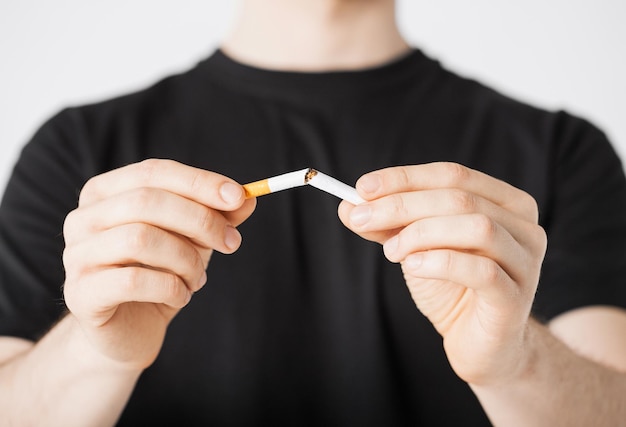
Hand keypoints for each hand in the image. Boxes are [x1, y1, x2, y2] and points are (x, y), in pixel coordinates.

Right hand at [62, 159, 255, 369]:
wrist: (128, 331)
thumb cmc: (159, 273)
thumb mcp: (193, 238)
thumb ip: (218, 215)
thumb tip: (248, 198)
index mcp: (106, 192)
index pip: (154, 172)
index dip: (199, 182)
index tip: (239, 197)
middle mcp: (83, 218)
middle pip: (146, 201)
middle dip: (200, 220)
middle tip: (232, 243)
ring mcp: (76, 255)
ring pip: (140, 239)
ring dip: (186, 260)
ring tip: (199, 278)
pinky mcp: (81, 294)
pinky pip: (132, 281)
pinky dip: (170, 288)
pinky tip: (181, 296)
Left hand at [338, 162, 546, 384]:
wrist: (480, 345)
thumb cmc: (453, 288)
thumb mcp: (417, 248)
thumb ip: (389, 226)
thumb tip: (348, 206)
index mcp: (505, 202)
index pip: (453, 175)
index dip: (405, 178)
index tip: (362, 188)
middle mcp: (524, 226)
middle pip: (460, 198)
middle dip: (402, 205)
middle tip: (361, 218)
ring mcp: (526, 262)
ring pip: (477, 227)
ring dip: (422, 234)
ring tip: (391, 252)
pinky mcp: (516, 298)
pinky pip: (481, 270)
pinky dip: (440, 262)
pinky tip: (413, 267)